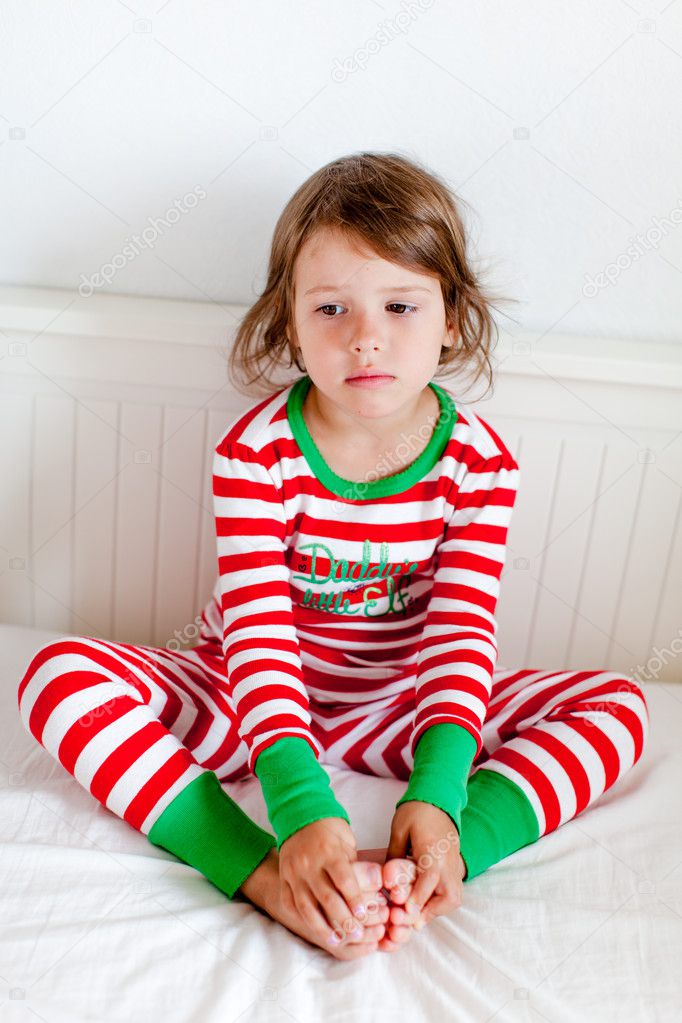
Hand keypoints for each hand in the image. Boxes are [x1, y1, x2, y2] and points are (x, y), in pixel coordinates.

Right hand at [278, 817, 374, 947]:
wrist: (300, 815)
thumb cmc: (330, 829)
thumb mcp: (346, 839)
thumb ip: (355, 863)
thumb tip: (374, 886)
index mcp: (328, 851)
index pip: (343, 880)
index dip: (355, 900)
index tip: (364, 915)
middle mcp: (309, 864)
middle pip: (326, 898)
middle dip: (343, 919)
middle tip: (356, 933)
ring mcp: (293, 873)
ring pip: (306, 906)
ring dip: (322, 927)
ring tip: (336, 940)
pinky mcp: (284, 878)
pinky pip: (289, 903)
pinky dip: (301, 918)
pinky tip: (313, 929)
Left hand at [385, 801, 464, 929]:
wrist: (438, 797)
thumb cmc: (417, 811)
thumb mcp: (400, 829)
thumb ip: (394, 855)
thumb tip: (387, 880)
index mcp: (434, 850)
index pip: (430, 880)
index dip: (418, 899)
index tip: (406, 912)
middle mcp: (448, 861)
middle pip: (450, 896)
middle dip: (432, 912)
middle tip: (413, 918)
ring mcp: (454, 863)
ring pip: (454, 896)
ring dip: (438, 908)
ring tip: (418, 913)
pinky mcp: (454, 864)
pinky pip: (453, 889)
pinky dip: (441, 900)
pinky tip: (424, 901)